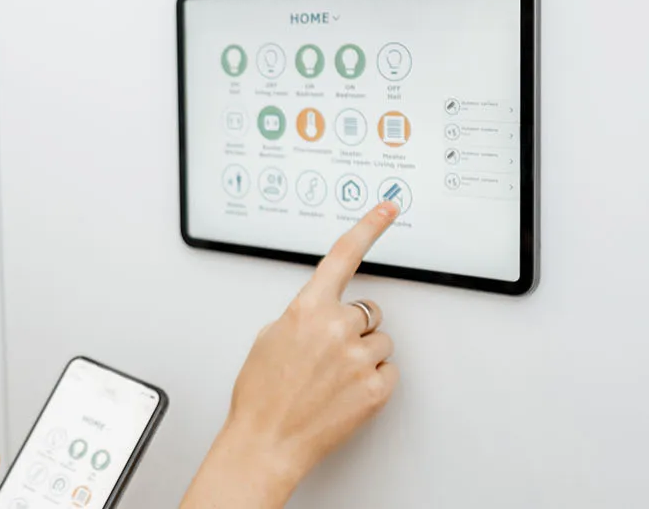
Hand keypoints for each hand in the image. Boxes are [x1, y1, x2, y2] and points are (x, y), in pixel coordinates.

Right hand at [182, 200, 400, 507]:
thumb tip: (321, 315)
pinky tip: (344, 392)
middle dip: (352, 327)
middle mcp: (336, 328)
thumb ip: (302, 317)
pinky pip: (387, 370)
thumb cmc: (261, 395)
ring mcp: (359, 358)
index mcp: (306, 310)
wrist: (267, 440)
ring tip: (332, 379)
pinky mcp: (376, 386)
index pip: (342, 257)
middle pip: (366, 311)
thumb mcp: (268, 339)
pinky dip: (370, 380)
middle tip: (328, 354)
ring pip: (379, 343)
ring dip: (362, 356)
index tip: (387, 209)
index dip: (368, 228)